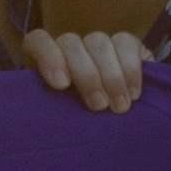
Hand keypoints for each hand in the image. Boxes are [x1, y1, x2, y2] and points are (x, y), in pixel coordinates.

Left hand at [24, 28, 149, 113]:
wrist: (118, 129)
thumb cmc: (78, 124)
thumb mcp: (63, 118)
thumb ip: (55, 108)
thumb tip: (48, 115)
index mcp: (45, 60)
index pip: (37, 41)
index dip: (48, 58)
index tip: (61, 85)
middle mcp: (69, 47)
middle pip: (71, 43)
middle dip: (87, 75)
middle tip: (99, 106)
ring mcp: (98, 43)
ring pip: (98, 42)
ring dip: (111, 76)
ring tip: (119, 106)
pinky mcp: (126, 44)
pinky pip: (126, 42)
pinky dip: (131, 69)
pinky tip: (134, 93)